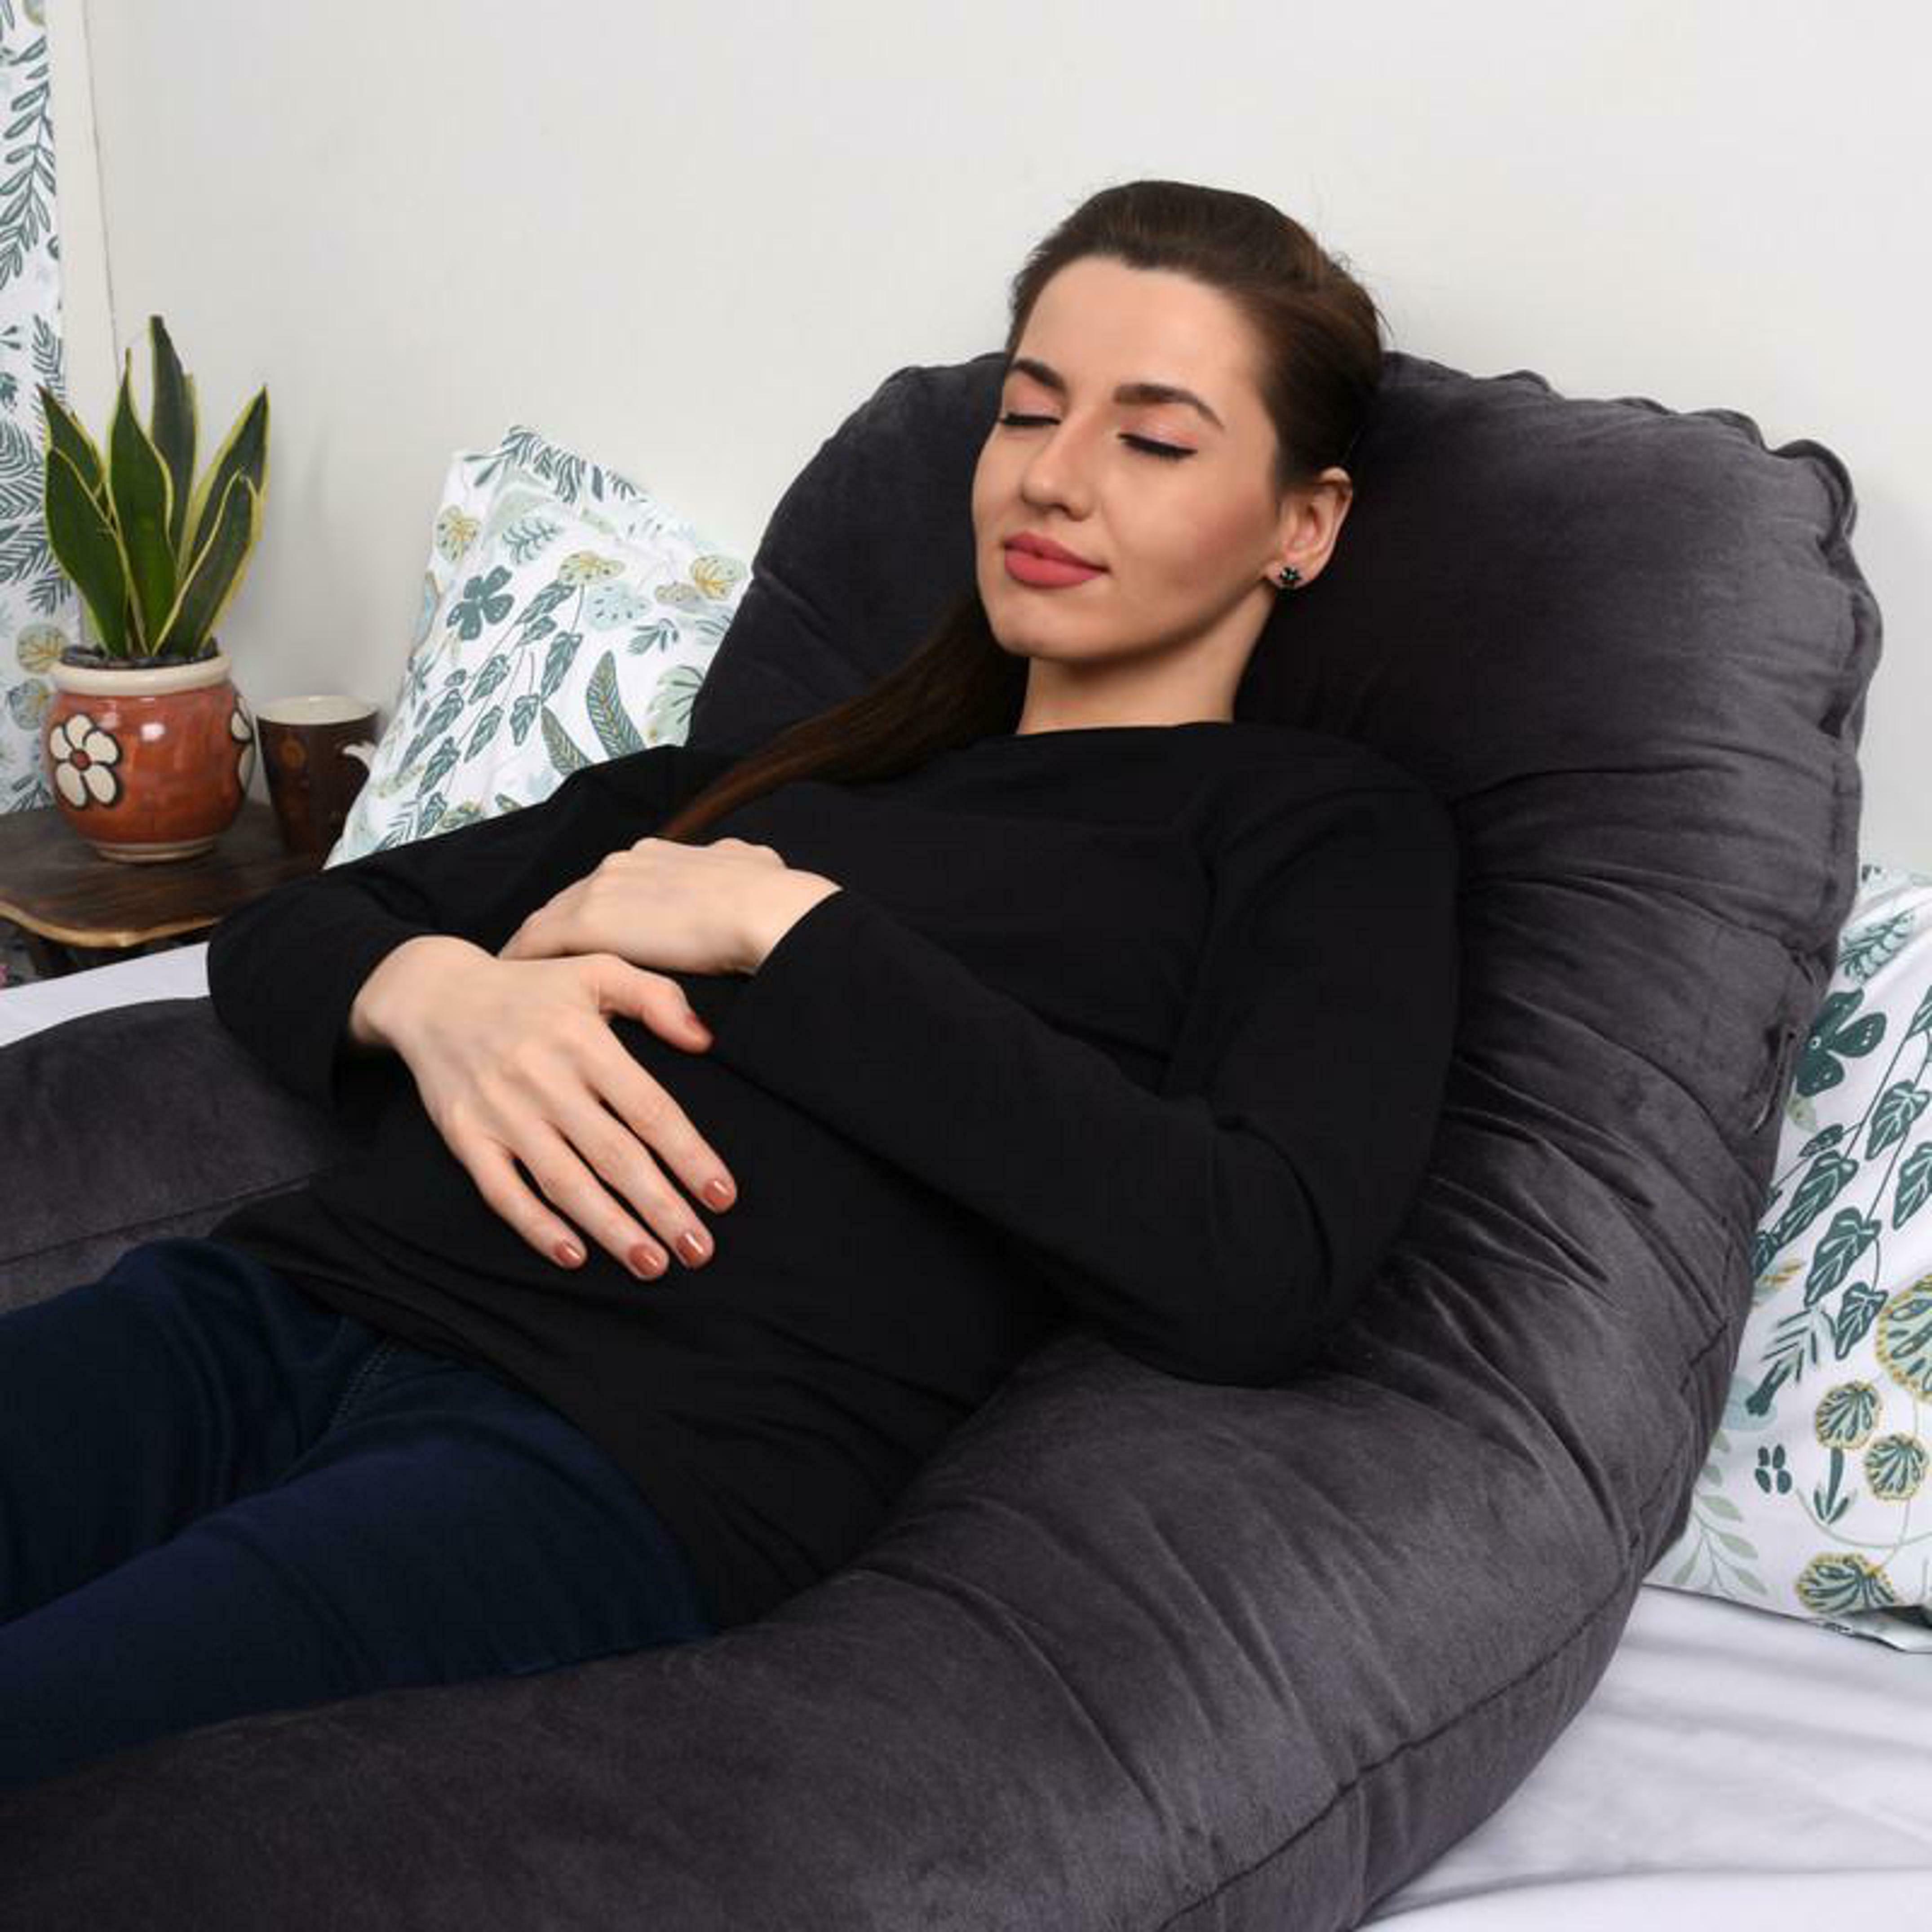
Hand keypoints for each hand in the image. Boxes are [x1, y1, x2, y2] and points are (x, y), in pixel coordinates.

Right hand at [368, 940, 739, 1282]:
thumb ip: (656, 997)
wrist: (434, 995)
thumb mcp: (597, 968)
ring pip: (564, 1182)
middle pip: (613, 1156)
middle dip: (660, 1208)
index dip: (689, 1156)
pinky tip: (573, 1256)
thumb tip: (705, 1040)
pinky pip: (502, 1191)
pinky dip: (536, 1227)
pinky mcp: (466, 1136)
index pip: (649, 1109)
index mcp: (584, 1041)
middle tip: (698, 1250)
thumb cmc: (531, 987)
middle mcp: (543, 1080)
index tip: (722, 1196)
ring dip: (611, 1229)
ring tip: (651, 1264)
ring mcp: (501, 1112)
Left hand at [500, 835, 797, 975]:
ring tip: (517, 976)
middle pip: (571, 899)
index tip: (585, 935)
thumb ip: (736, 861)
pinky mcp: (589, 921)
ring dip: (533, 946)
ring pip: (549, 919)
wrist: (766, 912)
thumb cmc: (769, 897)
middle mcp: (621, 863)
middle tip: (540, 962)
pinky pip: (537, 942)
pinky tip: (513, 981)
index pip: (609, 884)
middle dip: (556, 928)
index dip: (595, 910)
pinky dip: (522, 960)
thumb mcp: (754, 863)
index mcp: (656, 853)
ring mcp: (601, 890)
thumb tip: (745, 859)